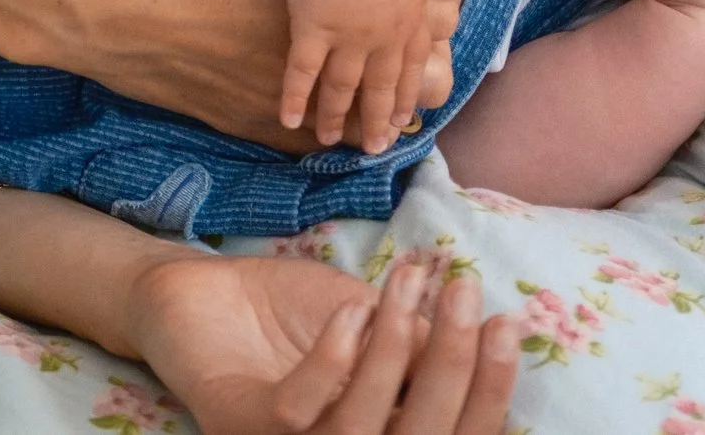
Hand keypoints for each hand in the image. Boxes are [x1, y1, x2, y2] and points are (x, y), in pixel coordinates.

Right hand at [57, 0, 460, 148]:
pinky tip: (336, 139)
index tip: (442, 6)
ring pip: (360, 114)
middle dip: (421, 71)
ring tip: (400, 115)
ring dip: (382, 113)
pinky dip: (323, 135)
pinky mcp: (249, 117)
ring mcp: (287, 88)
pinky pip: (306, 136)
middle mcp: (319, 44)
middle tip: (430, 66)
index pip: (414, 13)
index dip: (436, 14)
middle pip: (403, 74)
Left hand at [126, 256, 518, 434]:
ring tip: (406, 284)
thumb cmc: (288, 314)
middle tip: (465, 292)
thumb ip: (418, 347)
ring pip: (361, 427)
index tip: (508, 324)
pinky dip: (332, 358)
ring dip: (393, 349)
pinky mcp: (239, 424)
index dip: (486, 390)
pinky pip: (298, 410)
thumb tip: (485, 345)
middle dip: (452, 365)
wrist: (197, 289)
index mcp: (374, 434)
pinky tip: (350, 312)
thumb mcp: (370, 324)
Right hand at [282, 0, 461, 152]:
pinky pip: (302, 72)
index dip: (406, 95)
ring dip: (336, 117)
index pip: (411, 67)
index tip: (404, 119)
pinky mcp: (312, 30)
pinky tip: (289, 120)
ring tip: (329, 141)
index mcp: (409, 20)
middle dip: (377, 119)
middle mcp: (381, 39)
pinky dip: (296, 97)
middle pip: (380, 87)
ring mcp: (346, 39)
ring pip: (342, 87)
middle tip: (375, 147)